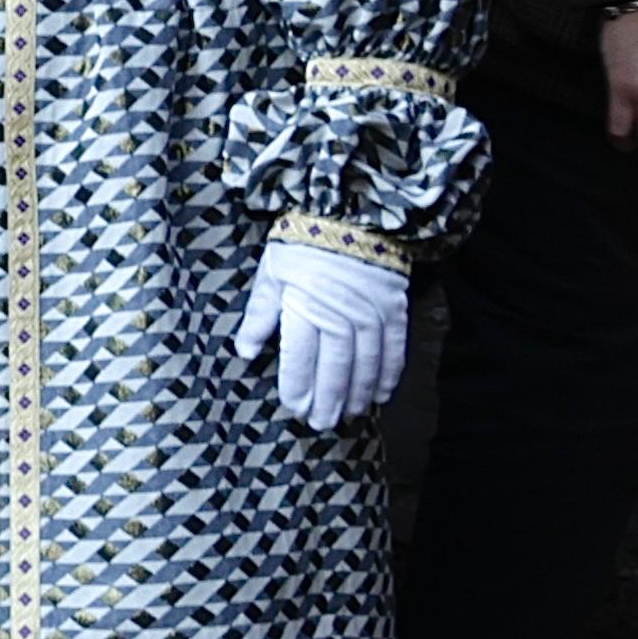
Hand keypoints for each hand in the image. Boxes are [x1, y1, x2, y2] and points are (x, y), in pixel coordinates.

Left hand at [238, 237, 408, 431]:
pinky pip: (394, 349)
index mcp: (304, 307)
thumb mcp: (270, 276)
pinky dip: (387, 373)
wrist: (348, 214)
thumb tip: (243, 353)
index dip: (298, 386)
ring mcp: (371, 313)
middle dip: (328, 399)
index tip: (294, 408)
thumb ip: (258, 317)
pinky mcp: (393, 309)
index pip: (300, 358)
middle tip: (322, 424)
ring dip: (357, 393)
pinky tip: (381, 394)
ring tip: (349, 415)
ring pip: (366, 363)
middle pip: (335, 367)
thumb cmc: (299, 246)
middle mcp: (340, 314)